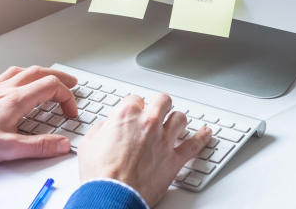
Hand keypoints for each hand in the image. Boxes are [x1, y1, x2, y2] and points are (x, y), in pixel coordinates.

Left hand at [0, 65, 78, 163]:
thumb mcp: (8, 148)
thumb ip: (38, 146)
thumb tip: (62, 144)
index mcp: (16, 99)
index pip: (52, 87)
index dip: (67, 98)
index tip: (71, 112)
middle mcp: (7, 88)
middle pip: (41, 73)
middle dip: (61, 78)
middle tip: (73, 84)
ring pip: (26, 70)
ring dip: (43, 73)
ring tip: (51, 78)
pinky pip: (10, 74)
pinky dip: (24, 74)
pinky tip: (21, 80)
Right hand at [77, 93, 211, 206]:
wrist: (112, 196)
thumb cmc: (100, 174)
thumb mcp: (89, 143)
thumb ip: (101, 129)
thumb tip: (106, 126)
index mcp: (126, 116)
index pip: (136, 98)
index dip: (135, 105)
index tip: (135, 110)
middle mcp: (148, 123)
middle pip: (162, 101)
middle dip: (160, 104)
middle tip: (158, 109)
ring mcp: (164, 140)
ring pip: (180, 118)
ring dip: (177, 119)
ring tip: (176, 123)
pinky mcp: (174, 159)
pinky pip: (195, 144)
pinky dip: (203, 137)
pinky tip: (206, 133)